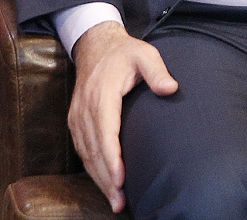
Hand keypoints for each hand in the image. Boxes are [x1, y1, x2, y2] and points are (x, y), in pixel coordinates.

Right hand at [66, 21, 179, 211]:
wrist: (95, 45)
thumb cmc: (124, 52)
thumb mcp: (145, 53)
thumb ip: (157, 70)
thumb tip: (171, 88)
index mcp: (102, 94)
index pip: (105, 132)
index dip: (111, 158)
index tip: (121, 179)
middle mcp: (85, 108)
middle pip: (94, 151)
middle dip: (106, 179)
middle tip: (120, 201)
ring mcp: (77, 116)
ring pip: (85, 154)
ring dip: (98, 179)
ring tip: (114, 200)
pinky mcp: (75, 121)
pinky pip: (82, 150)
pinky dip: (92, 169)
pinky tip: (104, 183)